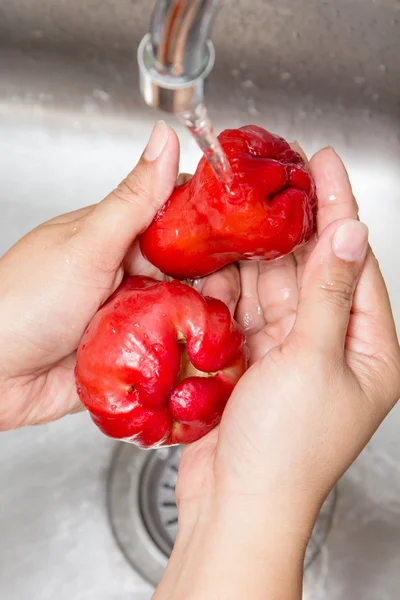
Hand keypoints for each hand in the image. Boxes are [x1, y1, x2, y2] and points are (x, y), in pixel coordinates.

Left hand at [0, 122, 238, 429]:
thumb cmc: (26, 301)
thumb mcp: (88, 244)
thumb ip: (134, 200)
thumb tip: (164, 136)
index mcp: (117, 240)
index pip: (177, 221)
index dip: (214, 223)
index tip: (253, 228)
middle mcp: (127, 278)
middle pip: (188, 273)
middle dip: (222, 280)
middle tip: (259, 289)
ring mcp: (129, 320)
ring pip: (182, 315)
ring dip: (207, 321)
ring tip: (246, 327)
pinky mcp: (130, 359)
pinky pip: (167, 355)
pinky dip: (188, 357)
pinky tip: (216, 359)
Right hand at [155, 148, 399, 599]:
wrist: (236, 508)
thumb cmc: (285, 452)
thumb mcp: (313, 361)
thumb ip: (327, 293)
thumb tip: (350, 234)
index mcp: (369, 350)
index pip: (354, 263)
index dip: (339, 209)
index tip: (324, 164)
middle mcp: (332, 348)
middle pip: (313, 270)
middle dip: (293, 227)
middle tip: (274, 181)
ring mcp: (290, 355)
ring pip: (275, 289)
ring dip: (257, 255)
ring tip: (241, 213)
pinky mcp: (254, 364)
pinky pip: (245, 312)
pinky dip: (233, 288)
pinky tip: (221, 260)